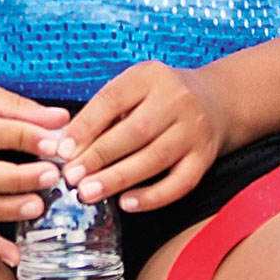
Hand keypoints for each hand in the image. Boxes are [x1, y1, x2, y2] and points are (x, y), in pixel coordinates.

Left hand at [59, 62, 233, 214]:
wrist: (217, 100)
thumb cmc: (161, 97)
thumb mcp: (135, 89)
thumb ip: (104, 113)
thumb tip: (67, 146)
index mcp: (150, 76)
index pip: (113, 99)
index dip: (86, 126)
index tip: (63, 149)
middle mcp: (177, 100)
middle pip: (135, 131)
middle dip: (99, 156)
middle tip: (71, 177)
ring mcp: (194, 130)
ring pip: (155, 158)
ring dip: (118, 178)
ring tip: (89, 192)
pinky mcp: (206, 157)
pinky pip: (180, 182)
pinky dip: (152, 196)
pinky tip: (127, 203)